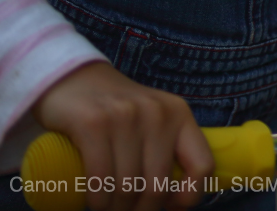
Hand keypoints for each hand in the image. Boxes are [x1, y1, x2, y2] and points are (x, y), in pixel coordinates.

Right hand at [32, 61, 211, 210]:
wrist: (73, 79)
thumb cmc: (115, 111)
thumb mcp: (153, 120)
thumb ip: (167, 147)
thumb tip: (174, 200)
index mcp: (180, 115)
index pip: (203, 165)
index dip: (190, 197)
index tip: (170, 208)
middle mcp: (158, 114)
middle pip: (158, 185)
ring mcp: (126, 116)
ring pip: (128, 186)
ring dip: (117, 209)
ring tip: (110, 210)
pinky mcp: (93, 123)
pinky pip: (101, 176)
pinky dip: (98, 200)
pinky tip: (95, 205)